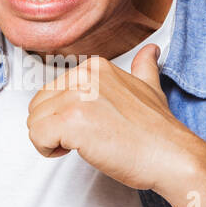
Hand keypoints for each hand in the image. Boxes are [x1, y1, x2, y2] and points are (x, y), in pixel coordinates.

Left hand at [25, 43, 200, 192]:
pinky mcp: (71, 121)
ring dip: (51, 141)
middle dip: (53, 128)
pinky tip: (72, 152)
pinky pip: (36, 137)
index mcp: (95, 67)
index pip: (52, 92)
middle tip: (84, 140)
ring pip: (34, 122)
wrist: (170, 156)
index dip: (65, 116)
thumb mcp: (150, 88)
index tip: (90, 126)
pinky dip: (47, 150)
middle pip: (39, 106)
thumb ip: (143, 67)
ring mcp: (77, 97)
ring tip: (82, 146)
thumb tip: (150, 50)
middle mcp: (84, 76)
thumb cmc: (157, 132)